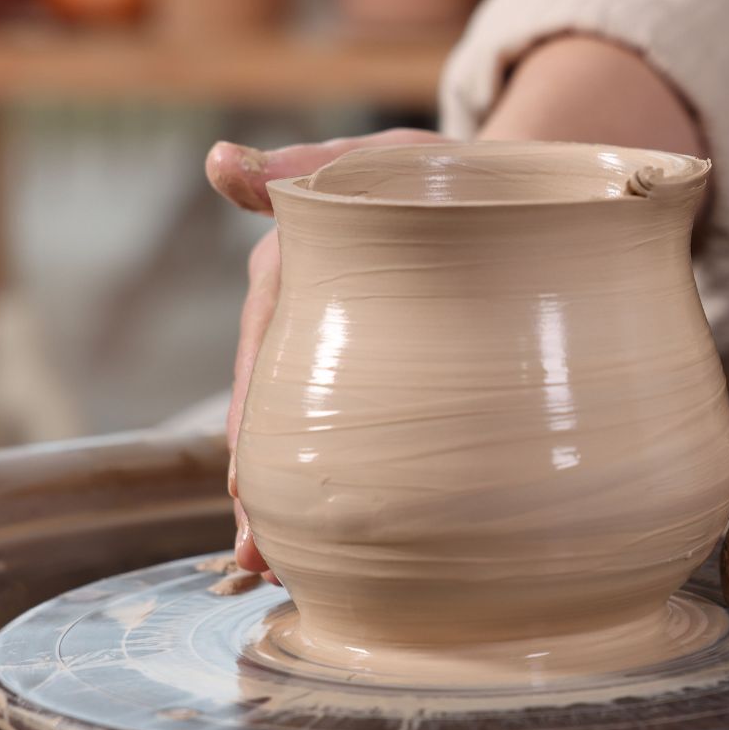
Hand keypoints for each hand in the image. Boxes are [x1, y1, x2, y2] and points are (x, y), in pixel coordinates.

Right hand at [205, 128, 450, 577]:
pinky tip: (346, 534)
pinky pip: (355, 430)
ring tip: (280, 567)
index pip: (262, 354)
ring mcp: (342, 352)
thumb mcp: (382, 162)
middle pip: (273, 411)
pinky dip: (342, 478)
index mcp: (291, 271)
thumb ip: (305, 169)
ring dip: (291, 497)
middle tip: (258, 555)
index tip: (246, 485)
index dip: (251, 423)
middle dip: (261, 486)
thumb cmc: (439, 174)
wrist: (507, 196)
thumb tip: (221, 163)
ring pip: (306, 430)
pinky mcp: (385, 376)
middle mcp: (306, 319)